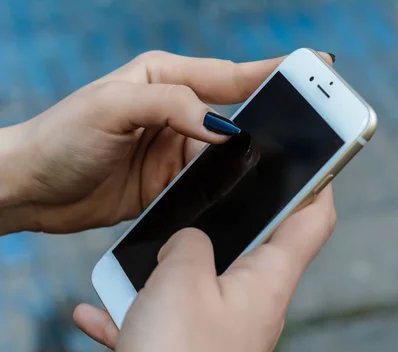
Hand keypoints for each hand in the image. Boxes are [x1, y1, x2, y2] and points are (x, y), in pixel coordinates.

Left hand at [0, 50, 330, 233]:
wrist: (33, 188)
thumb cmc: (63, 135)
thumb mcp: (114, 105)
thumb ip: (173, 106)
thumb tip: (226, 129)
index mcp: (166, 78)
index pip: (230, 75)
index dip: (274, 72)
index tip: (315, 65)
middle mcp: (177, 111)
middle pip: (239, 114)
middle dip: (276, 117)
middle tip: (315, 119)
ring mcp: (177, 148)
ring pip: (229, 152)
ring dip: (254, 157)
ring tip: (290, 159)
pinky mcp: (172, 181)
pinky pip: (212, 181)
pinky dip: (231, 186)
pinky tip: (249, 190)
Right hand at [74, 186, 336, 351]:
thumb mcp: (181, 279)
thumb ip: (189, 242)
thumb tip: (189, 239)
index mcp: (269, 278)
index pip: (314, 220)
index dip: (318, 184)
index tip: (312, 157)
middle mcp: (257, 302)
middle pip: (258, 244)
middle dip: (232, 217)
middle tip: (207, 191)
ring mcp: (227, 328)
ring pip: (204, 279)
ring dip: (172, 267)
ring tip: (141, 257)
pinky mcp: (196, 351)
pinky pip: (171, 317)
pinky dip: (141, 310)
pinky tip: (99, 311)